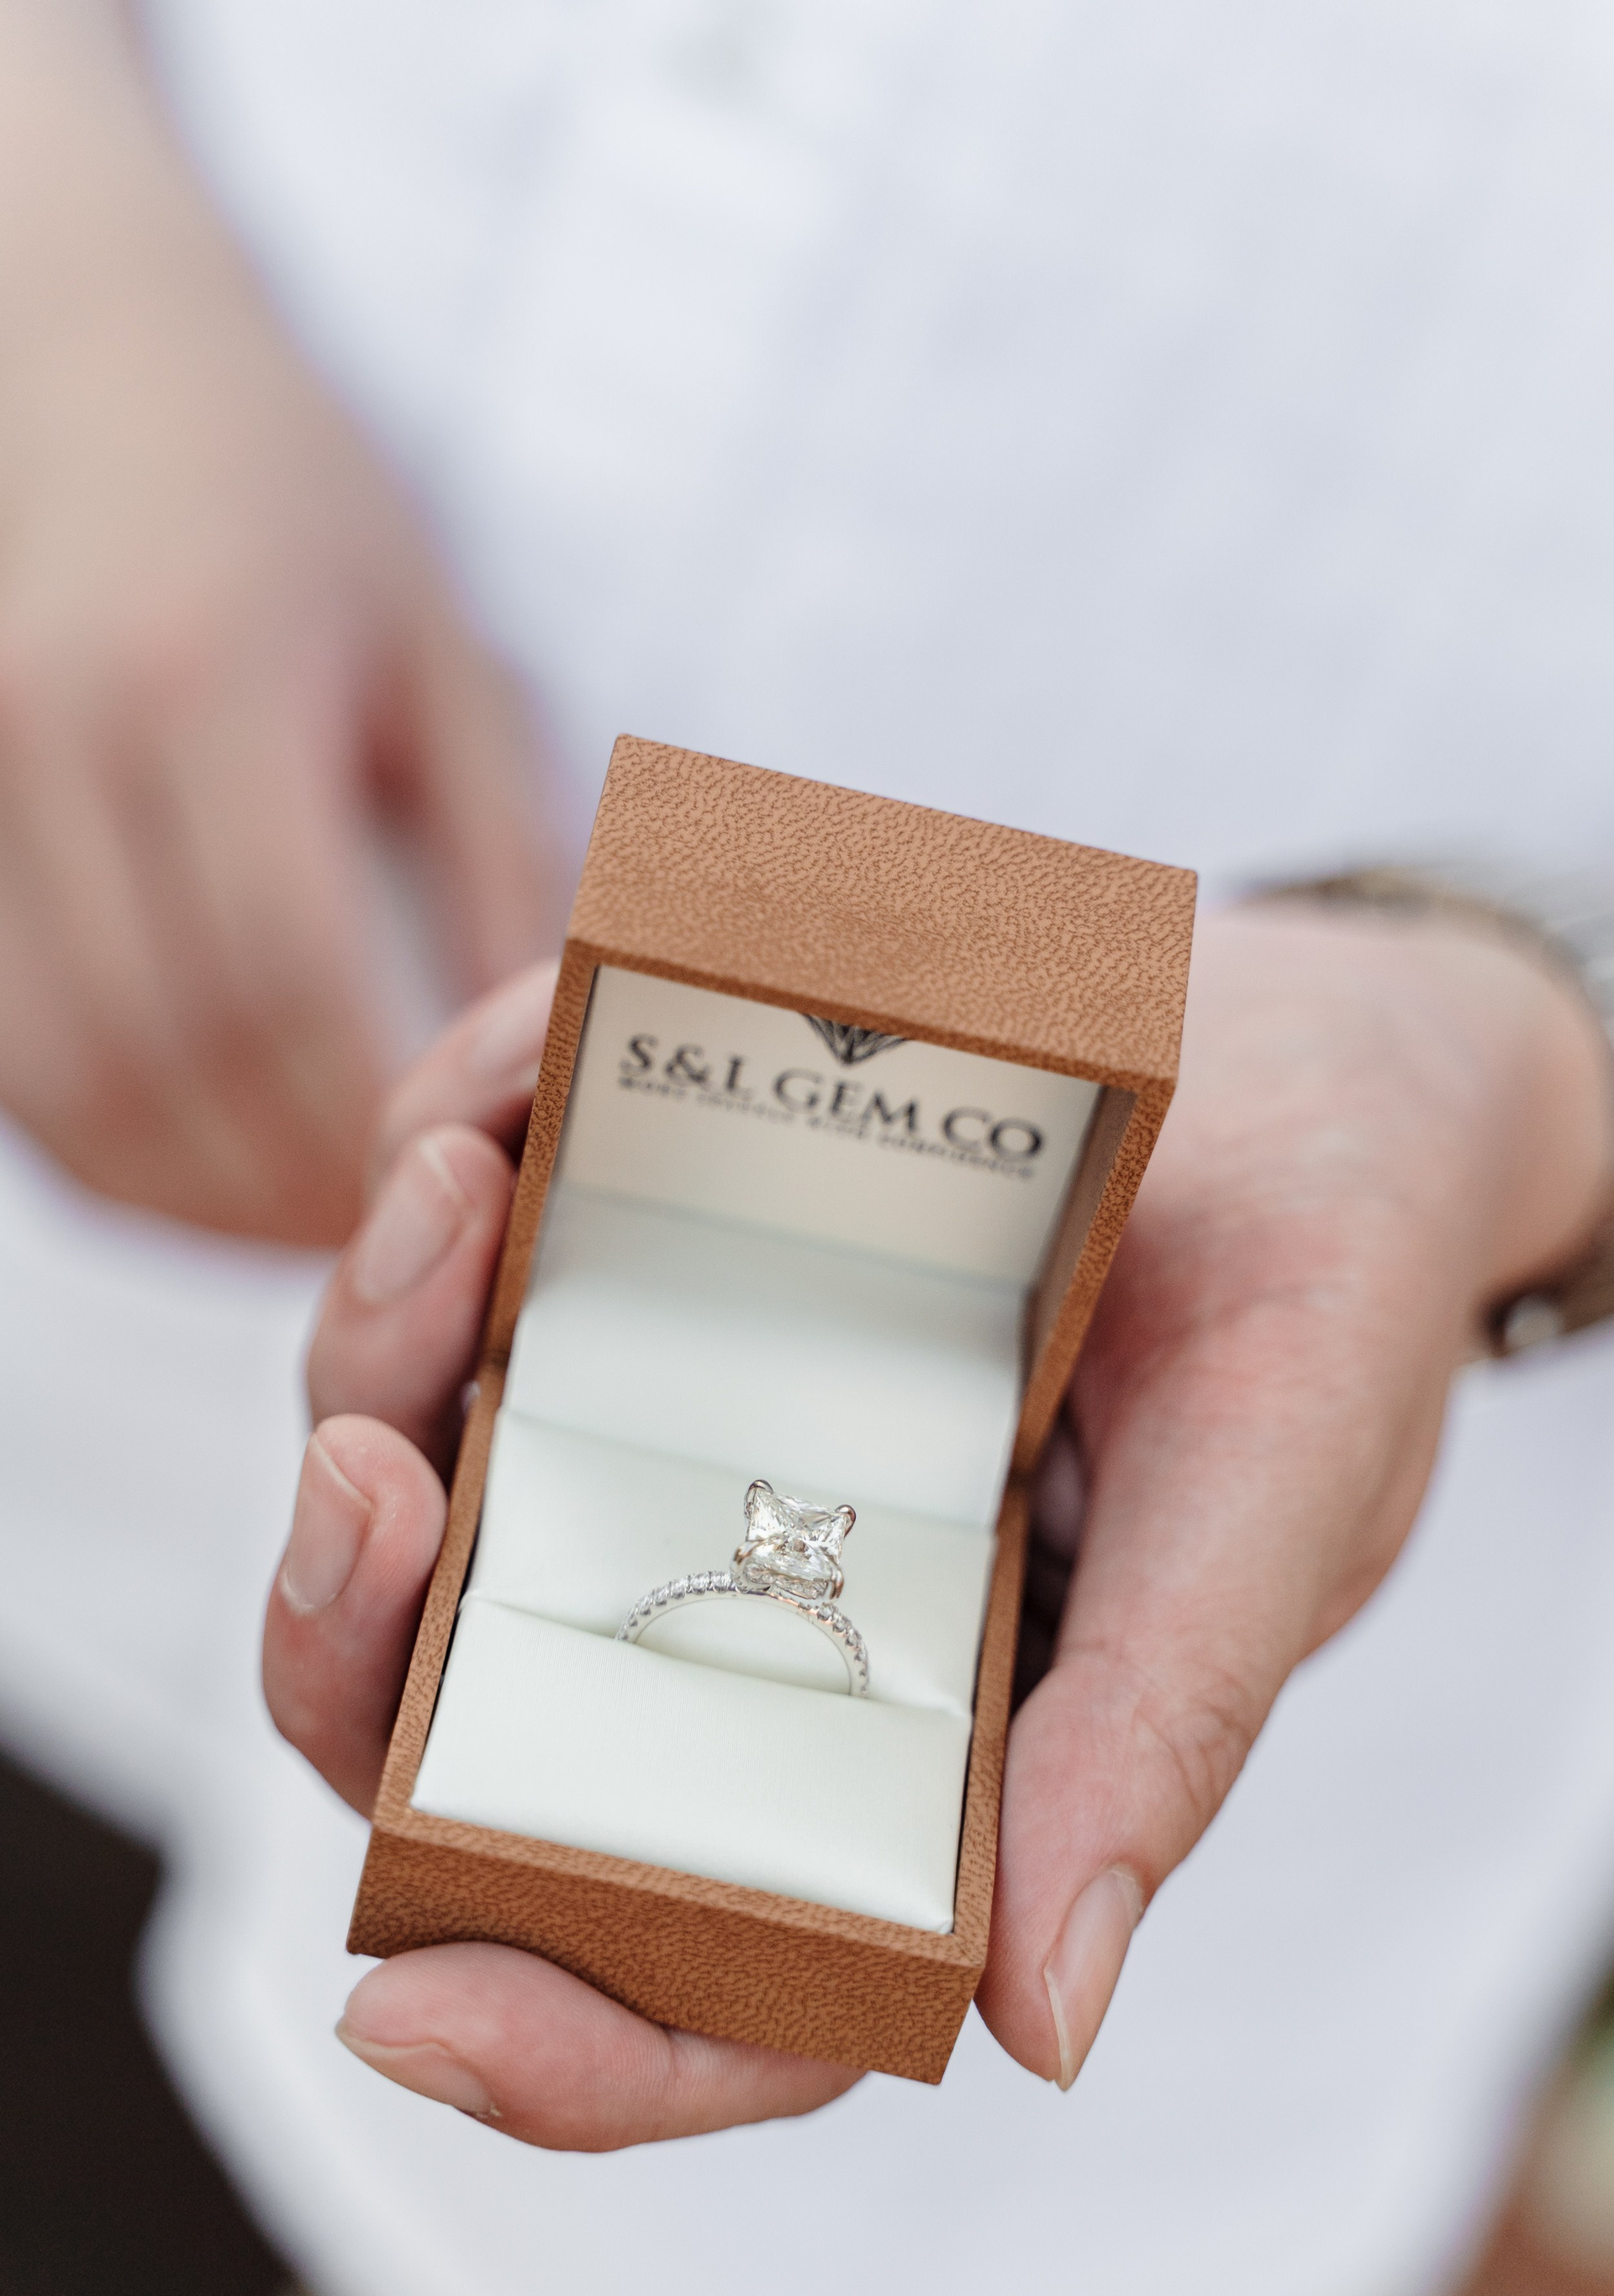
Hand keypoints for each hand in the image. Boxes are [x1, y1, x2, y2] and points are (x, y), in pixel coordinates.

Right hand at [0, 2, 551, 1241]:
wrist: (95, 364)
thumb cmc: (299, 510)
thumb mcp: (440, 654)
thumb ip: (497, 851)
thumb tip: (539, 1052)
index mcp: (213, 680)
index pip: (278, 970)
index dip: (353, 1121)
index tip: (434, 1197)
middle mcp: (61, 734)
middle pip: (158, 1047)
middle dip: (272, 1186)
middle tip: (379, 1249)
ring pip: (56, 1078)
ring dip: (176, 1196)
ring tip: (291, 1235)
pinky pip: (3, 1050)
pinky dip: (95, 1148)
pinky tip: (194, 1175)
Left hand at [263, 909, 1611, 2144]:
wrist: (1322, 1064)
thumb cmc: (1321, 1302)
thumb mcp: (1270, 1505)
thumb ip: (1154, 1734)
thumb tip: (1043, 2032)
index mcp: (905, 1744)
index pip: (702, 1966)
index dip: (551, 2042)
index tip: (400, 2006)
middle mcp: (751, 1610)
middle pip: (471, 1717)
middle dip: (357, 1638)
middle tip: (365, 1483)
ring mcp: (674, 1436)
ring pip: (433, 1473)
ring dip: (380, 1358)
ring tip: (449, 1194)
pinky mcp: (640, 1264)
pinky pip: (479, 1263)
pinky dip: (451, 1176)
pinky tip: (502, 1095)